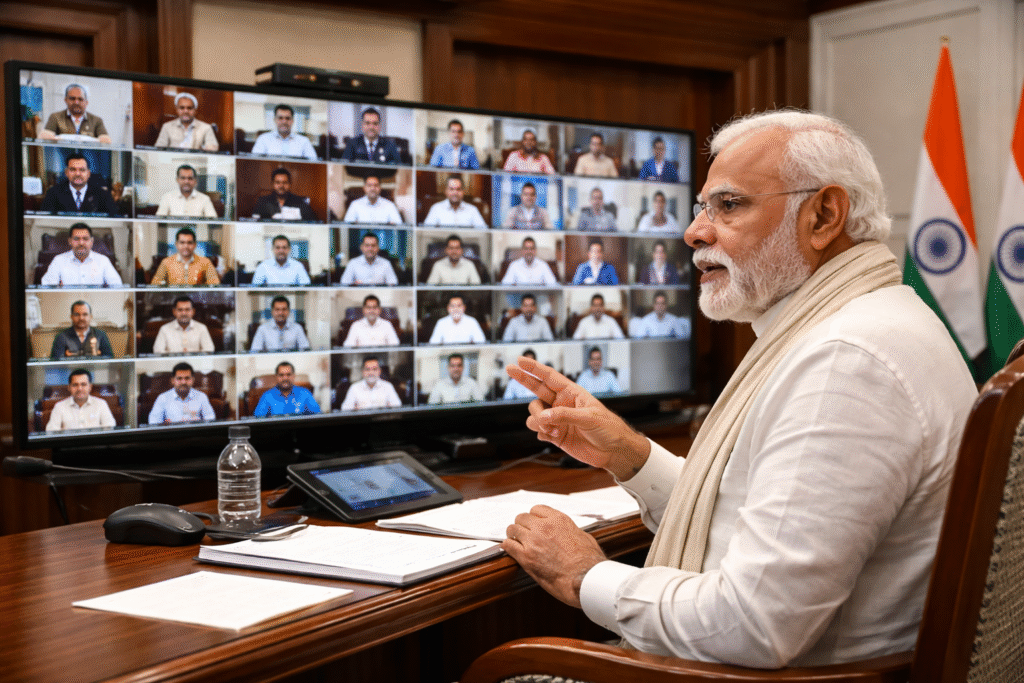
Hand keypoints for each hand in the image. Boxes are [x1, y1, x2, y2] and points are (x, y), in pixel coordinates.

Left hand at [503, 505, 606, 607]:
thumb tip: (567, 533)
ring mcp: (533, 541)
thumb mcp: (583, 537)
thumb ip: (570, 531)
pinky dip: (508, 547)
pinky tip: (511, 551)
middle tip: (523, 535)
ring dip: (514, 536)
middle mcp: (544, 526)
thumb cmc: (589, 561)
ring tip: (516, 543)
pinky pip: (508, 546)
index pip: (536, 509)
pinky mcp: (526, 557)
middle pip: (522, 518)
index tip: (533, 524)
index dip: (533, 517)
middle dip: (522, 526)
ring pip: (512, 529)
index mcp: (559, 520)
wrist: (585, 578)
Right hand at [506, 357, 649, 478]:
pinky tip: (554, 436)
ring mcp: (557, 419)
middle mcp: (562, 404)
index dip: (535, 367)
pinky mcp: (556, 435)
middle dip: (523, 379)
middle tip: (509, 369)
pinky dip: (542, 433)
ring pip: (535, 414)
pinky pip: (538, 431)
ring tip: (553, 429)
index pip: (550, 377)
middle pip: (536, 389)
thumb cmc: (608, 428)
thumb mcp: (589, 417)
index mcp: (572, 393)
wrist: (614, 451)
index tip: (520, 359)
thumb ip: (564, 415)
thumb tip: (544, 416)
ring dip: (538, 420)